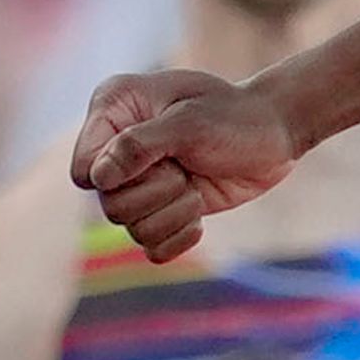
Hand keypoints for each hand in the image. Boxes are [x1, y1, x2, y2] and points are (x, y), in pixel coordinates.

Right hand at [75, 69, 298, 260]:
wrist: (274, 134)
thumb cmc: (233, 116)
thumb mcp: (189, 122)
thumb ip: (139, 145)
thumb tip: (97, 179)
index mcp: (112, 111)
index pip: (84, 168)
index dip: (115, 178)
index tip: (157, 158)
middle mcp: (117, 149)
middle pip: (110, 205)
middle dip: (157, 193)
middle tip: (184, 169)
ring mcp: (140, 183)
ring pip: (132, 228)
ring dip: (174, 213)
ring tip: (194, 187)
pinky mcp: (162, 210)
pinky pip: (153, 248)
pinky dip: (179, 237)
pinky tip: (199, 218)